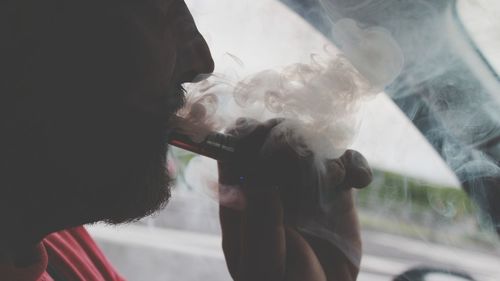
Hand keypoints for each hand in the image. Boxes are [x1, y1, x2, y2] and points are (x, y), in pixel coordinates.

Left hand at [218, 118, 371, 280]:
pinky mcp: (335, 190)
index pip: (232, 153)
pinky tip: (360, 181)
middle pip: (269, 138)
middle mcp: (270, 185)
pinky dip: (354, 163)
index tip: (264, 137)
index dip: (244, 137)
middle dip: (285, 135)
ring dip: (321, 147)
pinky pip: (344, 162)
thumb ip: (259, 224)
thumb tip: (261, 177)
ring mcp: (302, 185)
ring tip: (335, 177)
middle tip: (300, 154)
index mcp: (241, 201)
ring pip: (306, 142)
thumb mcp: (264, 266)